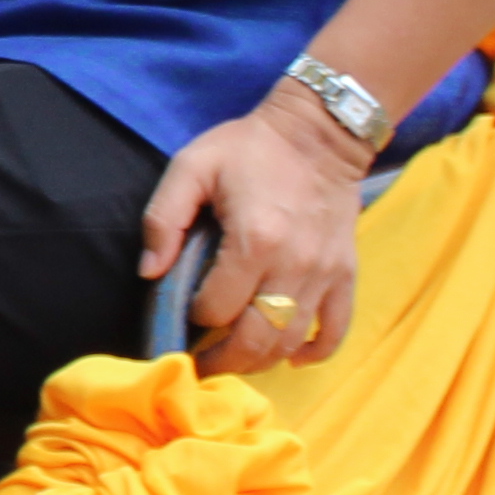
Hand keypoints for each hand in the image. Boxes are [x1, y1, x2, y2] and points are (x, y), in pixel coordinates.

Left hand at [140, 89, 368, 377]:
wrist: (320, 131)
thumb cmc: (250, 147)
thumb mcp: (192, 166)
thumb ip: (163, 218)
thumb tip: (149, 272)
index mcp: (254, 240)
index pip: (216, 308)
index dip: (193, 315)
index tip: (184, 308)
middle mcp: (293, 266)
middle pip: (256, 340)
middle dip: (222, 360)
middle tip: (201, 362)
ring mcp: (323, 273)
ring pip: (290, 342)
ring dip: (259, 362)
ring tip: (234, 359)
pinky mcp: (345, 273)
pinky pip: (335, 329)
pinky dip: (314, 352)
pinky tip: (290, 358)